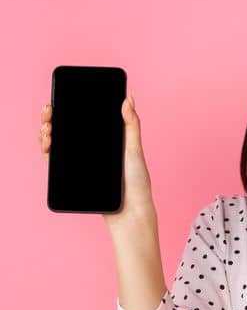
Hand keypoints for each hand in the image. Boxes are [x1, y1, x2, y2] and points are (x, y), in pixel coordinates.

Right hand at [39, 97, 156, 224]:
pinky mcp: (72, 176)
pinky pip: (54, 161)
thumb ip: (131, 124)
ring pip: (56, 144)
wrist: (129, 211)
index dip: (68, 109)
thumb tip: (128, 98)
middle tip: (49, 112)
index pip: (82, 121)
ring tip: (48, 128)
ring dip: (46, 132)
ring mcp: (79, 163)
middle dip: (52, 118)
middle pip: (65, 130)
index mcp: (103, 140)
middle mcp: (89, 150)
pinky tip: (47, 142)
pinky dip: (46, 151)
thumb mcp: (135, 149)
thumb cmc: (137, 181)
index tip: (60, 100)